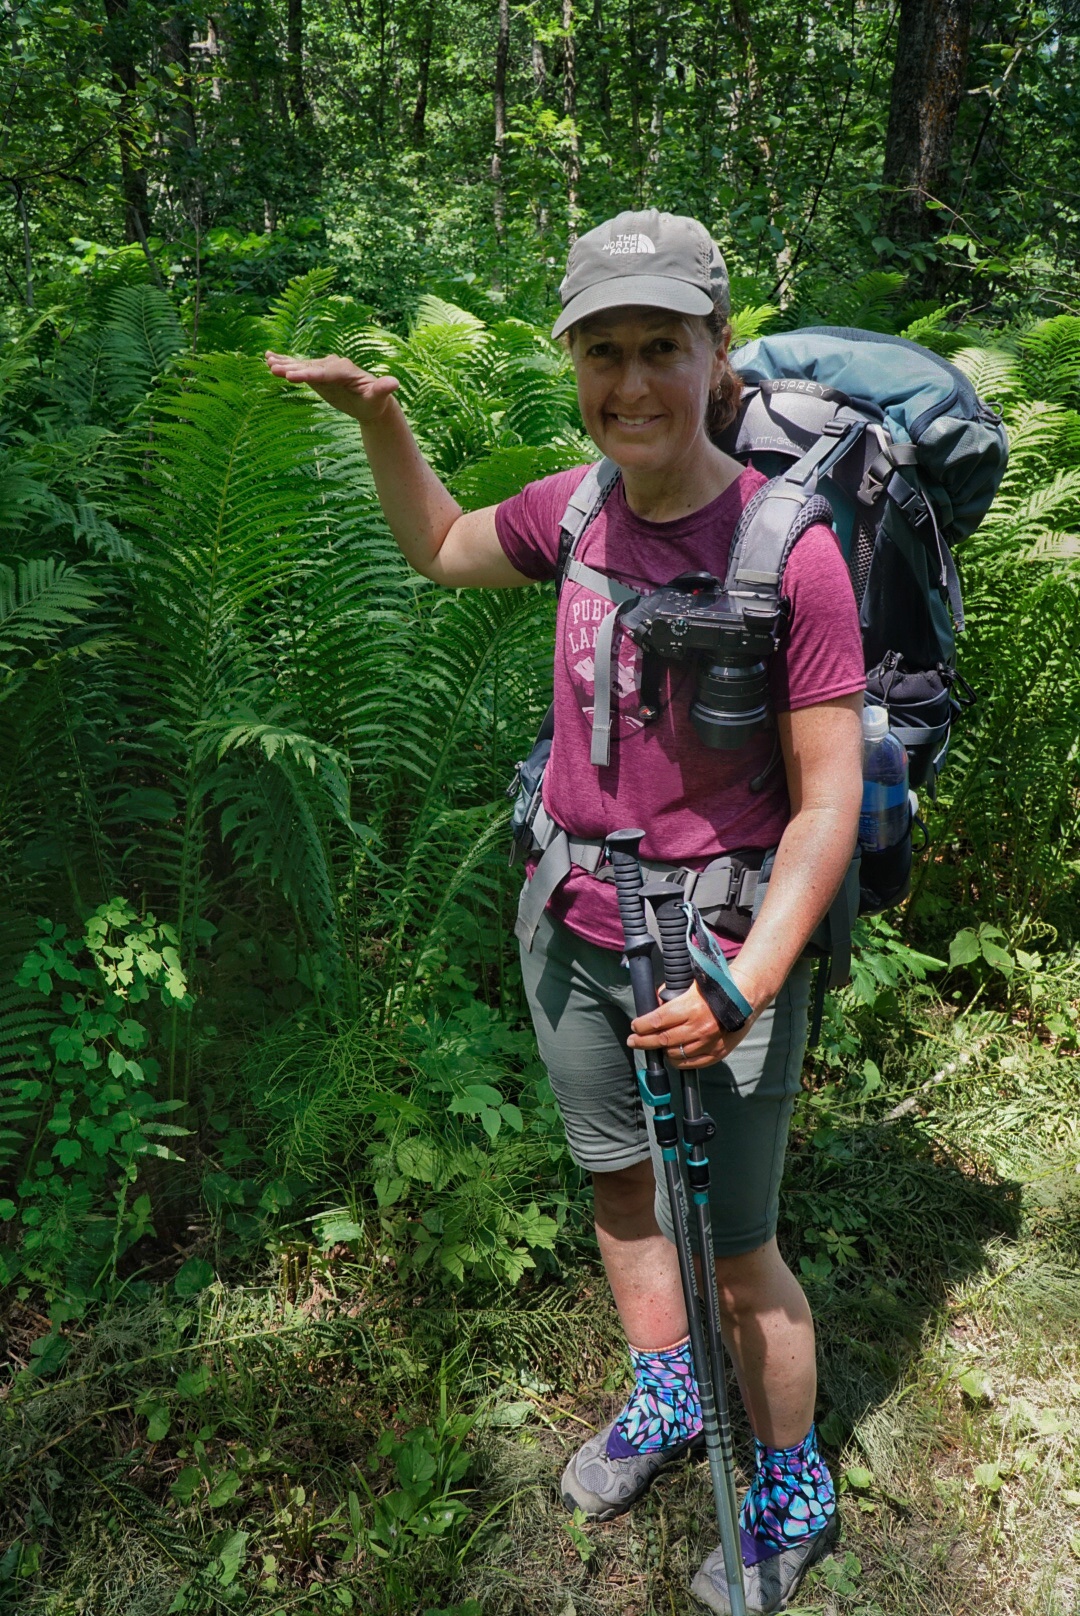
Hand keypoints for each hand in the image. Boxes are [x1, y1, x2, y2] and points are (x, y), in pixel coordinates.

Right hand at [264, 351, 399, 422]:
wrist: (371, 401)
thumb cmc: (375, 401)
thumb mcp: (379, 397)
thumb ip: (383, 389)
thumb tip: (394, 383)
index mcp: (346, 370)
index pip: (326, 372)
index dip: (310, 374)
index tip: (295, 376)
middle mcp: (333, 365)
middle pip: (311, 366)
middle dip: (294, 368)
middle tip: (275, 370)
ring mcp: (324, 367)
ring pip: (302, 365)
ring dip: (285, 363)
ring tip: (267, 362)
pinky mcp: (317, 373)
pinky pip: (300, 367)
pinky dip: (285, 362)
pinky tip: (268, 358)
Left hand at [627, 976, 755, 1068]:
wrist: (746, 996)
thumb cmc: (716, 988)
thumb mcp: (690, 984)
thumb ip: (670, 994)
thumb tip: (653, 1004)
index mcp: (691, 1007)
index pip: (657, 1021)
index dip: (641, 1026)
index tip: (634, 1027)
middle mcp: (699, 1027)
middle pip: (662, 1039)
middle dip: (643, 1041)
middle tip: (633, 1041)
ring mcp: (708, 1042)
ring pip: (675, 1054)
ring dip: (662, 1051)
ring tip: (655, 1047)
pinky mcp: (717, 1053)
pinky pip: (692, 1063)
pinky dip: (678, 1061)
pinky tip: (672, 1056)